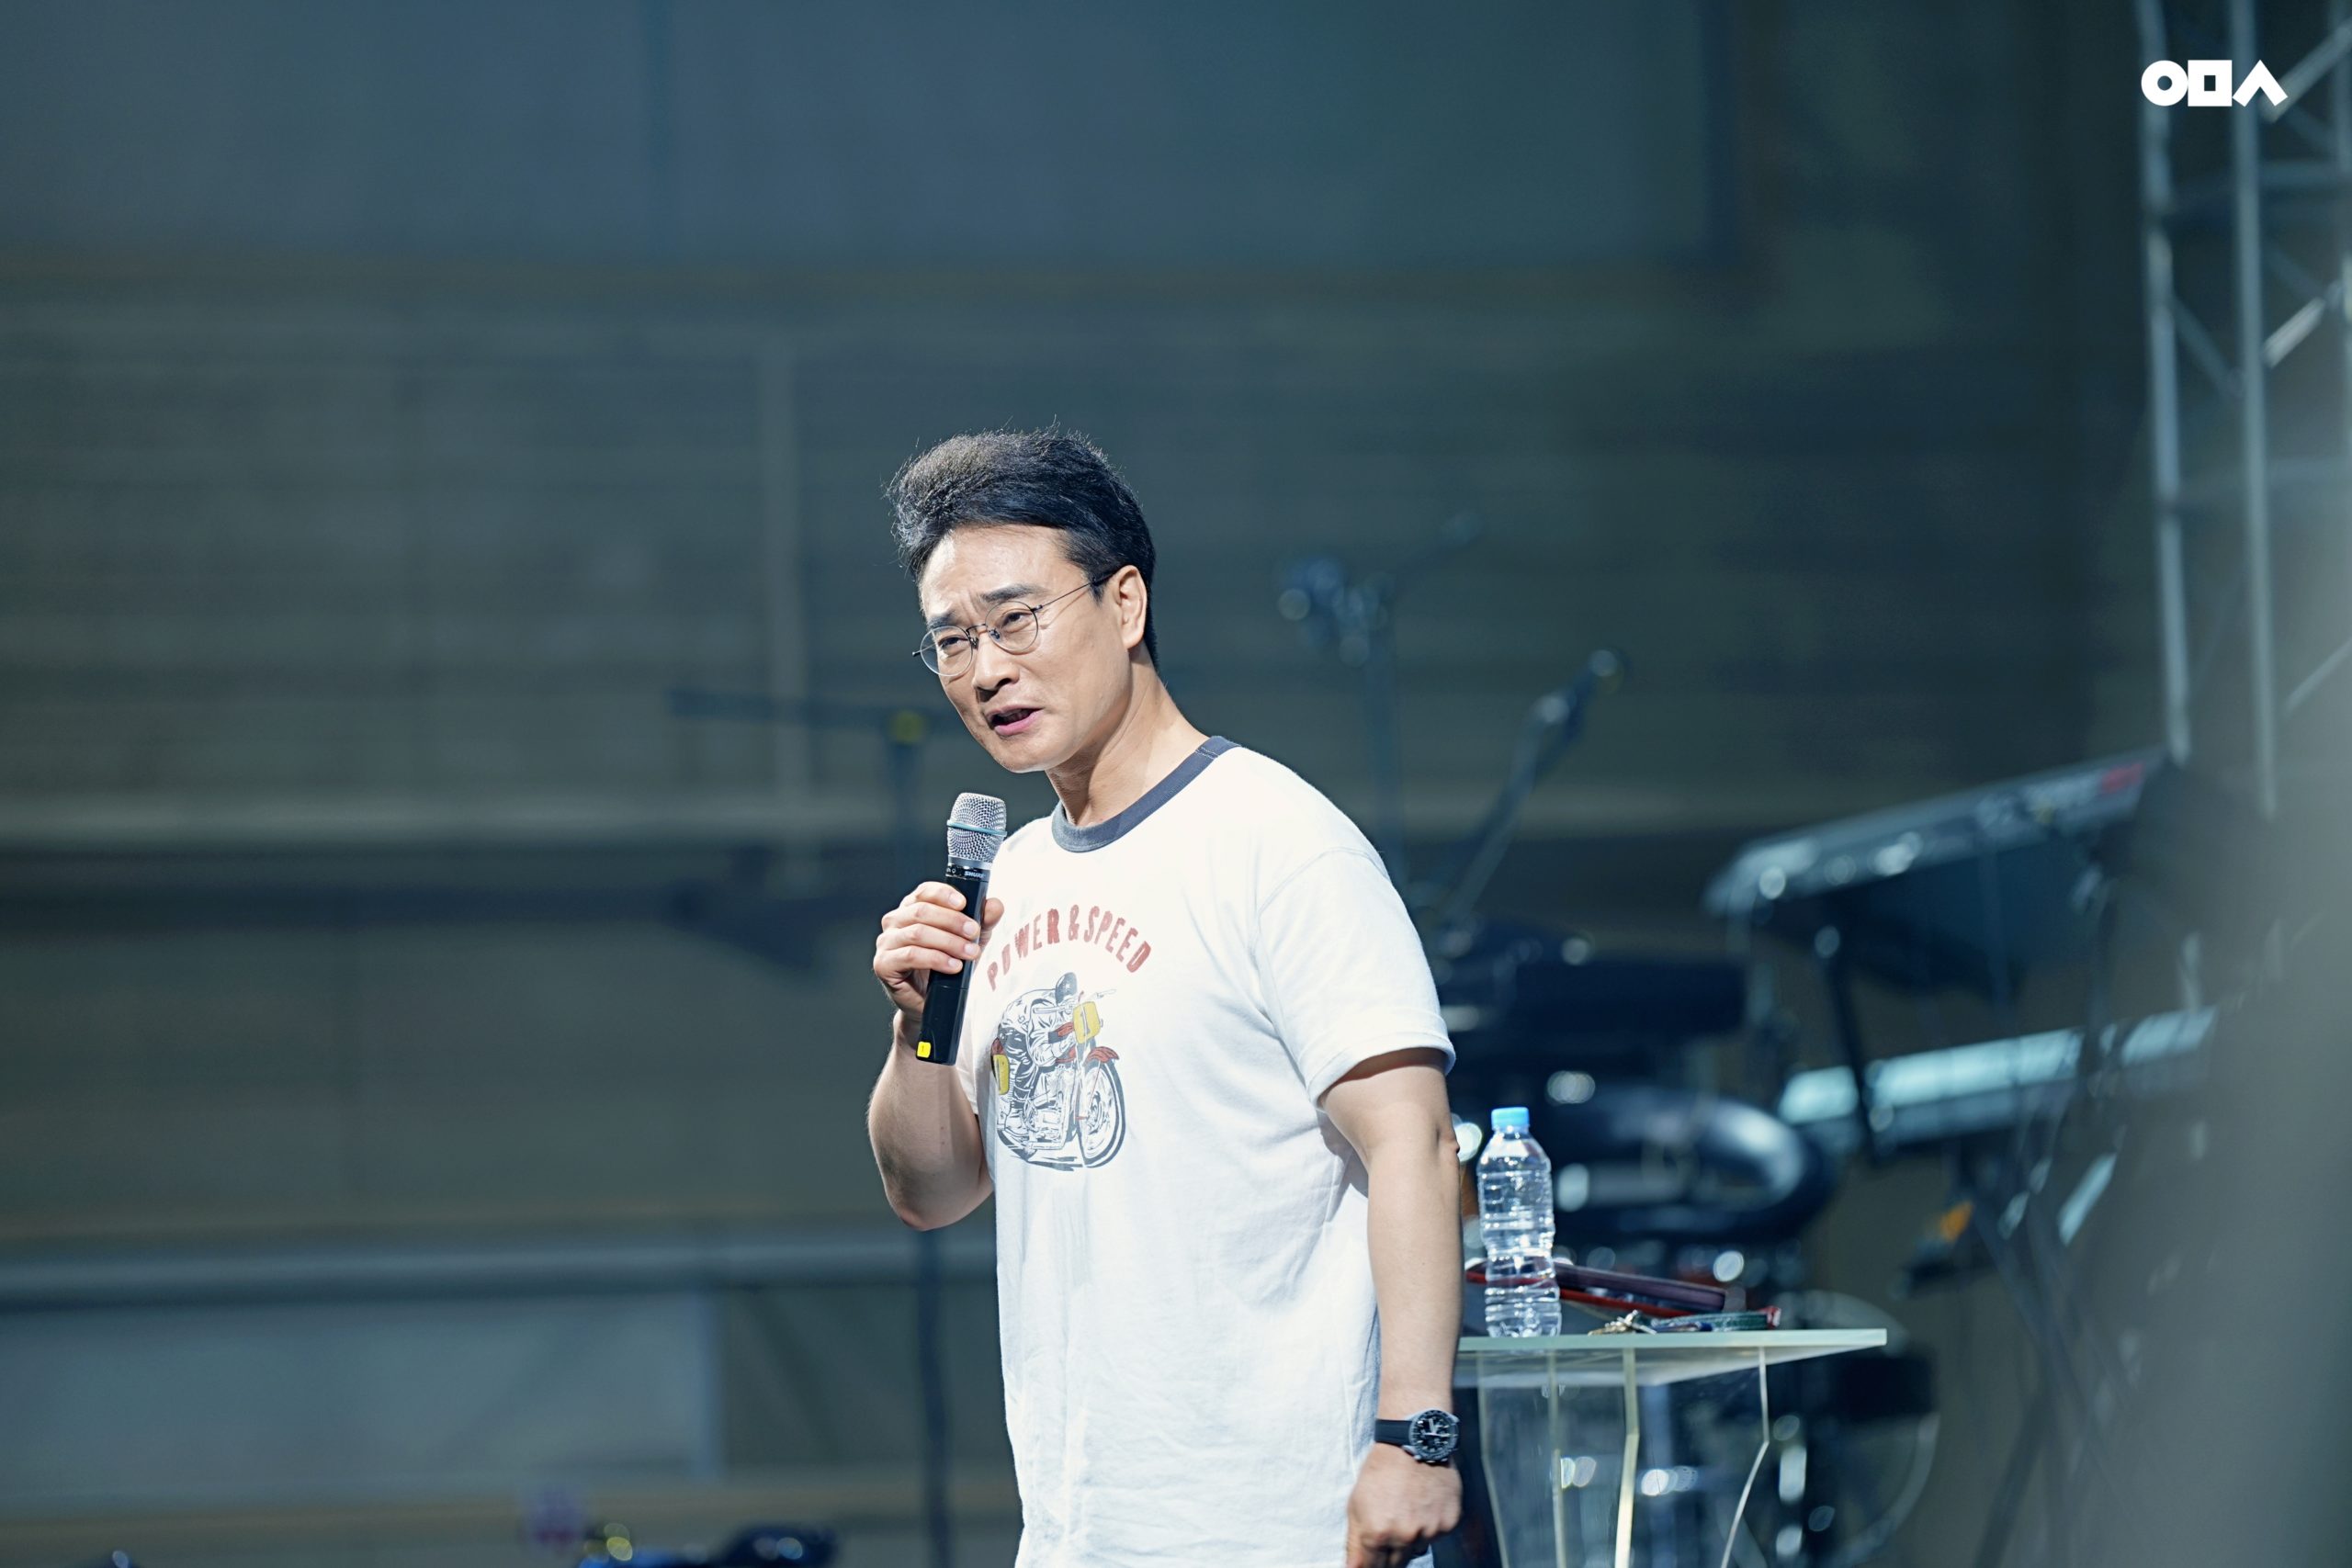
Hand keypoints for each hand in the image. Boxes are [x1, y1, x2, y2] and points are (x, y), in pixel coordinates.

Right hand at [873, 881, 1004, 1028]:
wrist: (932, 1002)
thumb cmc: (945, 967)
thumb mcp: (969, 940)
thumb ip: (983, 921)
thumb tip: (995, 905)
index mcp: (912, 909)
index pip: (924, 891)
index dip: (944, 894)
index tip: (964, 903)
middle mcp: (895, 922)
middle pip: (922, 911)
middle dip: (952, 922)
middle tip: (973, 933)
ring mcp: (886, 942)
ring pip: (917, 933)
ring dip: (948, 942)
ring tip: (969, 953)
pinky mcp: (884, 964)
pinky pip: (910, 955)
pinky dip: (936, 959)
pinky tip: (953, 966)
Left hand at [1345, 1441, 1460, 1567]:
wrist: (1413, 1443)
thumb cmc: (1381, 1471)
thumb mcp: (1356, 1504)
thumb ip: (1354, 1542)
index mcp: (1377, 1534)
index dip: (1369, 1566)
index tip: (1371, 1560)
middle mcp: (1404, 1537)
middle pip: (1396, 1565)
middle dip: (1389, 1557)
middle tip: (1388, 1534)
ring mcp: (1429, 1532)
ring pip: (1417, 1551)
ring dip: (1410, 1541)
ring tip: (1406, 1513)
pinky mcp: (1449, 1523)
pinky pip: (1436, 1536)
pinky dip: (1429, 1527)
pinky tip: (1423, 1506)